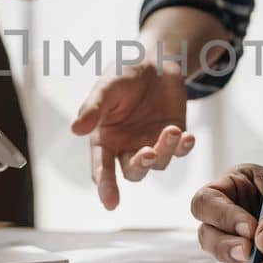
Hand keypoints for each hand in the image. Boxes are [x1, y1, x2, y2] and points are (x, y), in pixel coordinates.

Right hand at [69, 61, 194, 209]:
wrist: (156, 60)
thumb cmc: (124, 73)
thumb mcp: (105, 87)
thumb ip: (93, 108)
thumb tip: (75, 130)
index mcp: (105, 140)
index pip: (102, 169)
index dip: (105, 187)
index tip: (111, 203)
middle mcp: (127, 147)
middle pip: (133, 171)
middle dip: (141, 165)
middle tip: (148, 152)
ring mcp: (152, 143)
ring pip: (160, 162)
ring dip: (166, 150)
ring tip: (171, 130)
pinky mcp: (174, 136)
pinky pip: (180, 150)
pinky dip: (184, 147)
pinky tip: (187, 137)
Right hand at [191, 165, 262, 262]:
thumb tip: (262, 242)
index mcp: (241, 185)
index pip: (208, 200)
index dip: (221, 216)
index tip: (250, 228)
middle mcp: (239, 213)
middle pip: (209, 234)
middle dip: (228, 247)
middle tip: (251, 254)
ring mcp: (251, 242)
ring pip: (228, 259)